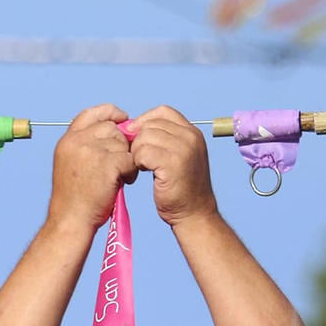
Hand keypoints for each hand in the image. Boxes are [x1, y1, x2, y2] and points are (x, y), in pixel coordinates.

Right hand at [46, 103, 138, 232]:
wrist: (71, 219)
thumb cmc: (75, 198)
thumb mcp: (72, 164)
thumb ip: (86, 145)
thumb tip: (115, 130)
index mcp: (68, 140)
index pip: (90, 114)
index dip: (109, 113)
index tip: (122, 118)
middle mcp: (76, 141)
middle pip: (111, 128)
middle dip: (121, 144)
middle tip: (120, 164)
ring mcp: (90, 151)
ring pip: (122, 144)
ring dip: (127, 159)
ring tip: (120, 177)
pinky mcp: (106, 163)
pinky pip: (129, 159)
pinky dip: (130, 171)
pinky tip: (124, 182)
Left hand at [129, 106, 218, 227]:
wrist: (193, 213)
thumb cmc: (181, 188)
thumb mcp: (178, 156)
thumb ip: (163, 139)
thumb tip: (132, 126)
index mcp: (192, 132)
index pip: (163, 111)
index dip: (145, 120)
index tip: (137, 137)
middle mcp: (190, 137)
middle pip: (150, 124)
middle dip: (138, 140)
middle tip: (140, 158)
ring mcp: (183, 149)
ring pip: (144, 137)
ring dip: (137, 152)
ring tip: (142, 166)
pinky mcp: (173, 163)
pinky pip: (143, 152)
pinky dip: (138, 162)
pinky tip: (143, 172)